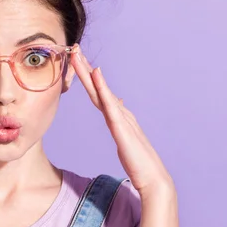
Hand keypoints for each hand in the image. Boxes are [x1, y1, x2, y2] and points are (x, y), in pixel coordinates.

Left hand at [70, 45, 173, 196]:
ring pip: (100, 91)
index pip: (97, 93)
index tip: (75, 61)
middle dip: (84, 68)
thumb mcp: (124, 136)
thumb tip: (115, 102)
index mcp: (117, 116)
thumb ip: (118, 120)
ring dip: (88, 73)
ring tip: (78, 56)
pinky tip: (96, 75)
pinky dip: (102, 89)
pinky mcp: (122, 128)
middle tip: (73, 48)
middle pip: (96, 87)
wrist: (152, 178)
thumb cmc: (138, 161)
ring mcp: (120, 119)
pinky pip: (110, 105)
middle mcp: (119, 113)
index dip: (86, 77)